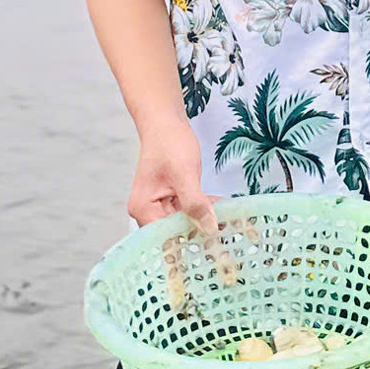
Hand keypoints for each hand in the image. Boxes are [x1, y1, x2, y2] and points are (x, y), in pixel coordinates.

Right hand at [128, 118, 217, 235]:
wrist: (166, 121)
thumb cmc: (168, 142)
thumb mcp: (184, 173)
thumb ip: (195, 203)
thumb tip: (209, 229)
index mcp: (143, 208)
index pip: (165, 237)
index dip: (188, 242)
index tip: (212, 246)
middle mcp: (147, 211)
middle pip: (174, 233)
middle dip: (199, 232)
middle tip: (225, 235)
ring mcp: (158, 206)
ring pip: (184, 223)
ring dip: (203, 220)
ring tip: (226, 220)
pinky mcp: (170, 199)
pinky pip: (187, 212)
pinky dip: (202, 209)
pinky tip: (219, 206)